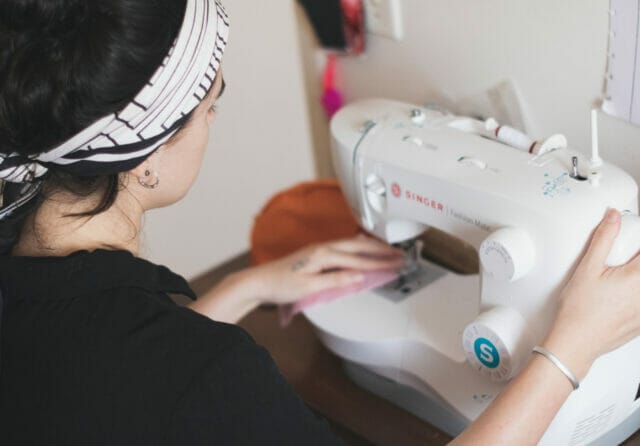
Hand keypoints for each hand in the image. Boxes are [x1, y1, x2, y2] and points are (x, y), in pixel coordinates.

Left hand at [251, 234, 403, 304]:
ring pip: (352, 244)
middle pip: (358, 245)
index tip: (397, 263)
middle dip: (381, 249)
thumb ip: (336, 280)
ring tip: (387, 249)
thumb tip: (358, 276)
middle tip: (399, 253)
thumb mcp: (310, 287)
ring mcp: (319, 249)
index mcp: (323, 254)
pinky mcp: (316, 254)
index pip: (359, 258)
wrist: (258, 282)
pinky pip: (343, 247)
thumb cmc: (279, 285)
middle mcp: (322, 248)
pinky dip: (358, 248)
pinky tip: (361, 249)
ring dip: (371, 246)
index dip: (380, 262)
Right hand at [544, 209, 639, 378]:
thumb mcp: (587, 267)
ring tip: (615, 282)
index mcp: (637, 277)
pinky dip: (630, 297)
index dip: (634, 247)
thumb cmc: (579, 310)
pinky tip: (616, 299)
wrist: (576, 341)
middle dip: (631, 263)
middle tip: (619, 263)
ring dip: (630, 280)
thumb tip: (613, 217)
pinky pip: (639, 304)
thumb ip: (603, 238)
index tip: (628, 247)